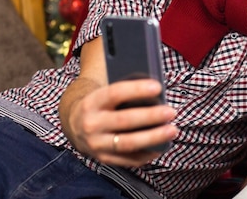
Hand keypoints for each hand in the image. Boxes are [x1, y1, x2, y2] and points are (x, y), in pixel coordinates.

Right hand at [64, 78, 178, 166]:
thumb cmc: (101, 103)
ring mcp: (96, 144)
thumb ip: (124, 91)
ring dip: (153, 138)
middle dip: (150, 116)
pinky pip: (128, 160)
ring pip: (128, 143)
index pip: (115, 93)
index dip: (137, 89)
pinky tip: (161, 147)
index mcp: (92, 102)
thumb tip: (156, 91)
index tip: (158, 87)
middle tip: (171, 112)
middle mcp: (91, 124)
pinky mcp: (103, 158)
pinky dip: (147, 154)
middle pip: (124, 120)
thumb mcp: (105, 92)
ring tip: (172, 130)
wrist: (74, 124)